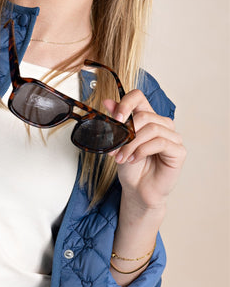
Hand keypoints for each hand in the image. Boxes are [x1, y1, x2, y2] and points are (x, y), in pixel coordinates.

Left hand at [105, 91, 185, 212]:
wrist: (137, 189)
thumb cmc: (130, 167)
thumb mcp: (118, 142)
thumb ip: (116, 123)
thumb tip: (107, 102)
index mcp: (147, 118)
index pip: (139, 97)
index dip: (126, 103)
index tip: (115, 119)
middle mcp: (162, 124)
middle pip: (145, 116)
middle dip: (126, 133)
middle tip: (114, 149)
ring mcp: (173, 137)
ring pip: (152, 129)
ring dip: (132, 144)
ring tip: (122, 158)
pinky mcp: (178, 151)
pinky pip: (161, 143)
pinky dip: (143, 150)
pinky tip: (134, 159)